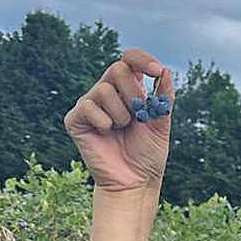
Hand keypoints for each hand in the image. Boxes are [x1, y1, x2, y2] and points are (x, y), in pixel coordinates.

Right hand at [63, 48, 173, 192]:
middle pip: (117, 69)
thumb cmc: (148, 154)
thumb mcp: (162, 123)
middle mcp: (107, 91)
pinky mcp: (75, 119)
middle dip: (134, 95)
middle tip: (137, 117)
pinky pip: (89, 107)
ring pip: (104, 89)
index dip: (141, 59)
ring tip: (122, 130)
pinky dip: (104, 123)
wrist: (135, 181)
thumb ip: (163, 98)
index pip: (129, 59)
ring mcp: (90, 104)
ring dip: (121, 115)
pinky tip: (107, 135)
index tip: (155, 71)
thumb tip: (165, 70)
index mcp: (128, 88)